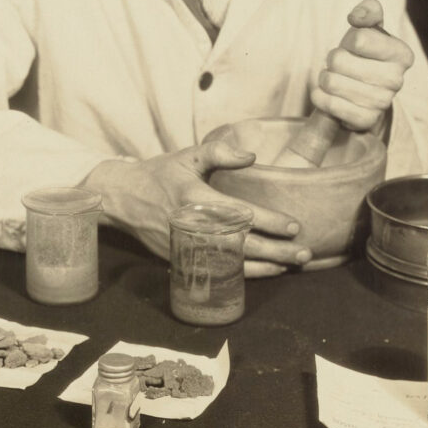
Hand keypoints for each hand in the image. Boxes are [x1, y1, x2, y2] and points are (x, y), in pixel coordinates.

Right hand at [81, 141, 310, 277]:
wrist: (123, 199)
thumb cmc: (161, 174)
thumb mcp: (187, 156)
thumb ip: (219, 153)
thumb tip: (251, 156)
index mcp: (195, 197)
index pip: (240, 213)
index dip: (269, 221)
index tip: (294, 226)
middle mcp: (191, 225)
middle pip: (241, 244)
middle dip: (276, 250)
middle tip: (304, 253)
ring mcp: (186, 247)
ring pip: (232, 263)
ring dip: (265, 266)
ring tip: (292, 265)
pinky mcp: (180, 260)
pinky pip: (217, 271)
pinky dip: (244, 275)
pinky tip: (265, 272)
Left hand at [310, 0, 413, 131]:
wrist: (363, 89)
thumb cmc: (364, 53)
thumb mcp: (368, 27)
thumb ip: (368, 11)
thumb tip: (357, 17)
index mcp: (402, 54)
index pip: (359, 38)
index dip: (348, 41)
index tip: (354, 47)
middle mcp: (396, 80)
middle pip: (338, 60)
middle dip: (333, 59)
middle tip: (341, 65)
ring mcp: (381, 102)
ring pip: (331, 82)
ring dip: (325, 78)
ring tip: (336, 78)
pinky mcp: (365, 120)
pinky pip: (330, 105)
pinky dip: (320, 97)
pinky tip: (327, 94)